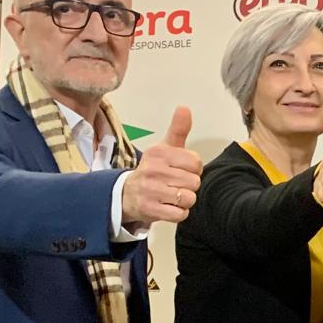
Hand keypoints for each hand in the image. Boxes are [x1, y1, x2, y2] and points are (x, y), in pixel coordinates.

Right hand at [122, 106, 200, 225]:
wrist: (127, 194)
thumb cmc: (153, 170)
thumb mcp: (164, 148)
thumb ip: (178, 130)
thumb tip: (185, 108)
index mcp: (159, 153)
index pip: (196, 163)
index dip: (193, 169)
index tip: (181, 170)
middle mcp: (154, 170)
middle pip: (194, 182)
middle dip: (189, 186)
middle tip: (175, 184)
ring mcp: (151, 190)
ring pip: (189, 199)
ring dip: (185, 201)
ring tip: (172, 196)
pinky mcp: (151, 209)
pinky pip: (181, 214)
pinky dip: (179, 213)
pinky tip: (168, 206)